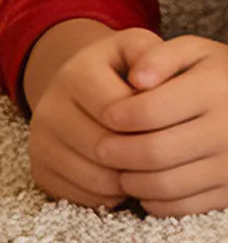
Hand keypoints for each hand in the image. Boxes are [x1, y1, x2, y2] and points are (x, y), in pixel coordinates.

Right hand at [27, 26, 161, 206]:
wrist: (83, 83)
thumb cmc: (123, 66)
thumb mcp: (139, 47)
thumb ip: (155, 55)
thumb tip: (146, 82)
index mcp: (77, 73)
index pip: (117, 110)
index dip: (150, 120)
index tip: (173, 121)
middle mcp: (50, 107)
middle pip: (102, 146)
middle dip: (140, 153)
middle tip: (168, 153)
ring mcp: (39, 142)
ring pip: (90, 175)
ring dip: (127, 178)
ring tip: (153, 168)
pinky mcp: (39, 170)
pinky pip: (77, 195)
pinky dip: (107, 194)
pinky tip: (128, 179)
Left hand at [95, 36, 227, 215]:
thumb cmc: (226, 77)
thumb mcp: (198, 50)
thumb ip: (160, 56)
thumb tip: (133, 79)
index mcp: (219, 86)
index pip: (147, 111)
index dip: (116, 116)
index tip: (107, 115)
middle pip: (150, 153)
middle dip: (115, 153)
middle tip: (103, 147)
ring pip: (161, 186)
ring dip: (130, 180)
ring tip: (123, 165)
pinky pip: (178, 208)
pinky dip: (153, 200)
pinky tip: (149, 181)